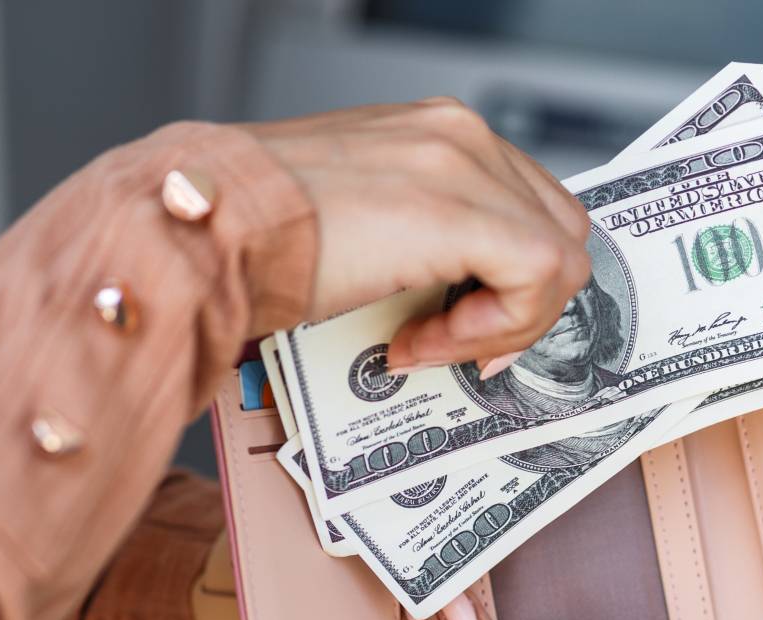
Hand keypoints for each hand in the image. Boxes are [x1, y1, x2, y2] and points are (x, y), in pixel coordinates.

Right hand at [245, 98, 591, 370]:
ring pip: (559, 260)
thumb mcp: (359, 220)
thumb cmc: (252, 230)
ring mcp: (465, 164)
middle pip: (559, 228)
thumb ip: (421, 235)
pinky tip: (422, 341)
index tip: (463, 323)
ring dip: (501, 322)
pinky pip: (536, 279)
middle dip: (522, 303)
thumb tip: (460, 288)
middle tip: (460, 345)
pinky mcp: (463, 212)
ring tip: (425, 344)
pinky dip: (492, 328)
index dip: (512, 277)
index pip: (528, 204)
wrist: (202, 225)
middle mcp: (460, 134)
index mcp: (435, 131)